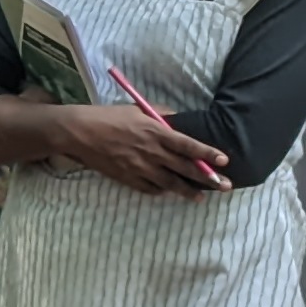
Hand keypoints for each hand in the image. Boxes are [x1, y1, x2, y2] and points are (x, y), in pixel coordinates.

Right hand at [44, 102, 229, 194]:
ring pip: (170, 183)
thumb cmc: (108, 116)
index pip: (188, 145)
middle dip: (207, 178)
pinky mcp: (128, 178)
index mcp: (156, 132)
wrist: (80, 133)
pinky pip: (150, 189)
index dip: (207, 153)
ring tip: (201, 197)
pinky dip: (161, 191)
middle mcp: (152, 152)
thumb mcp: (136, 109)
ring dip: (188, 191)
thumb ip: (160, 114)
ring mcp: (140, 168)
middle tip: (225, 186)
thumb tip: (175, 120)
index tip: (224, 160)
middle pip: (185, 168)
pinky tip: (169, 192)